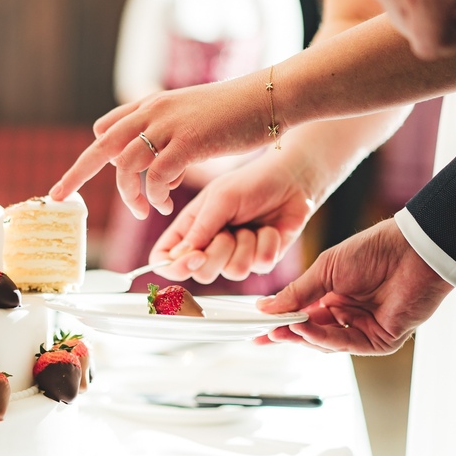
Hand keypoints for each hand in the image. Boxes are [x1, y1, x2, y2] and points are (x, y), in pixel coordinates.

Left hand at [49, 77, 271, 218]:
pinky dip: (155, 196)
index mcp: (152, 106)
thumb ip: (166, 140)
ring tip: (144, 210)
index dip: (94, 156)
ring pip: (126, 166)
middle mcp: (153, 112)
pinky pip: (156, 177)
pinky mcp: (189, 142)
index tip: (80, 177)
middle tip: (58, 197)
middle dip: (75, 173)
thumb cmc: (237, 113)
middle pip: (101, 145)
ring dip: (130, 195)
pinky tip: (166, 204)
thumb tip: (150, 173)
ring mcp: (169, 125)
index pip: (107, 128)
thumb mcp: (192, 118)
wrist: (273, 96)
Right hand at [149, 157, 313, 284]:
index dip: (173, 266)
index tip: (195, 256)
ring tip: (251, 225)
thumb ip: (200, 228)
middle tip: (229, 231)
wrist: (292, 181)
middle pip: (199, 274)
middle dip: (218, 253)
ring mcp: (233, 256)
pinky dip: (266, 244)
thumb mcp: (221, 199)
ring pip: (232, 272)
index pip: (163, 259)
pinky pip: (258, 267)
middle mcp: (207, 247)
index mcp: (188, 229)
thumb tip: (180, 256)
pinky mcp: (259, 261)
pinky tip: (269, 229)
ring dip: (246, 246)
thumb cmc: (251, 183)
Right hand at [256, 218, 452, 353]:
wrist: (411, 251)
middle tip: (265, 335)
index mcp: (334, 295)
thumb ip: (296, 293)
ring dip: (302, 336)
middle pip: (311, 333)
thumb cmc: (372, 251)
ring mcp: (364, 328)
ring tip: (282, 329)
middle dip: (287, 334)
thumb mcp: (323, 270)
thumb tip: (266, 307)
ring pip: (326, 342)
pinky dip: (322, 338)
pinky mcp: (380, 340)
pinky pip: (346, 344)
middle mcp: (348, 314)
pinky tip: (304, 328)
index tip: (257, 328)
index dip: (279, 322)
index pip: (302, 315)